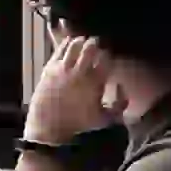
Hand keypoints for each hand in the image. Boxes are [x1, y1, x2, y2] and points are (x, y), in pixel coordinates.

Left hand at [25, 31, 112, 145]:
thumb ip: (120, 104)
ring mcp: (62, 69)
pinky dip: (66, 44)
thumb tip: (121, 85)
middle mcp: (79, 72)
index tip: (108, 56)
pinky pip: (59, 49)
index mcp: (96, 82)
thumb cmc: (79, 126)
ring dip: (80, 41)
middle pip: (90, 47)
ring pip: (74, 45)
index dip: (108, 54)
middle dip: (95, 44)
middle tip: (97, 44)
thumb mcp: (106, 119)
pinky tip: (69, 44)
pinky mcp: (49, 69)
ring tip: (83, 42)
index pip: (106, 58)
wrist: (49, 129)